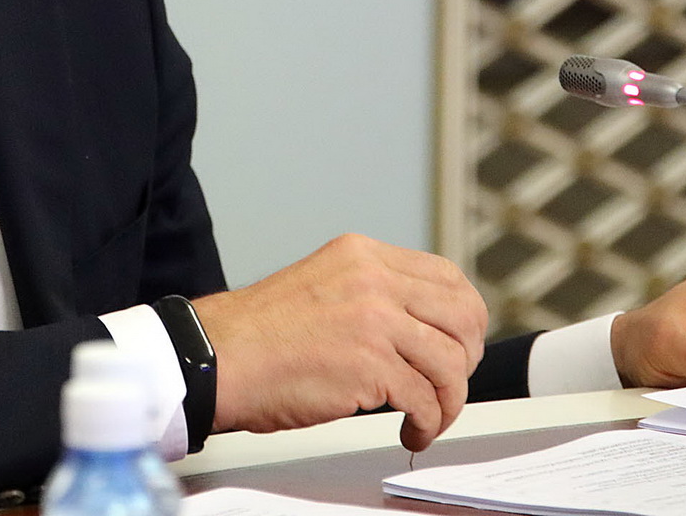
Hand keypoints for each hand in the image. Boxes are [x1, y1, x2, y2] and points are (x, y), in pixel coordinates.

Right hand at [191, 233, 486, 451]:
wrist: (218, 357)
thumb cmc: (260, 334)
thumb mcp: (324, 284)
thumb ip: (371, 293)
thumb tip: (421, 327)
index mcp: (363, 255)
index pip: (447, 276)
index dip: (465, 317)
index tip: (460, 343)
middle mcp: (374, 280)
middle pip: (463, 316)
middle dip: (467, 358)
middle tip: (451, 384)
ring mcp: (374, 320)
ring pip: (451, 362)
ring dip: (449, 401)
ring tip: (429, 416)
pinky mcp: (369, 365)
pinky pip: (425, 399)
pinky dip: (427, 423)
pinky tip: (411, 430)